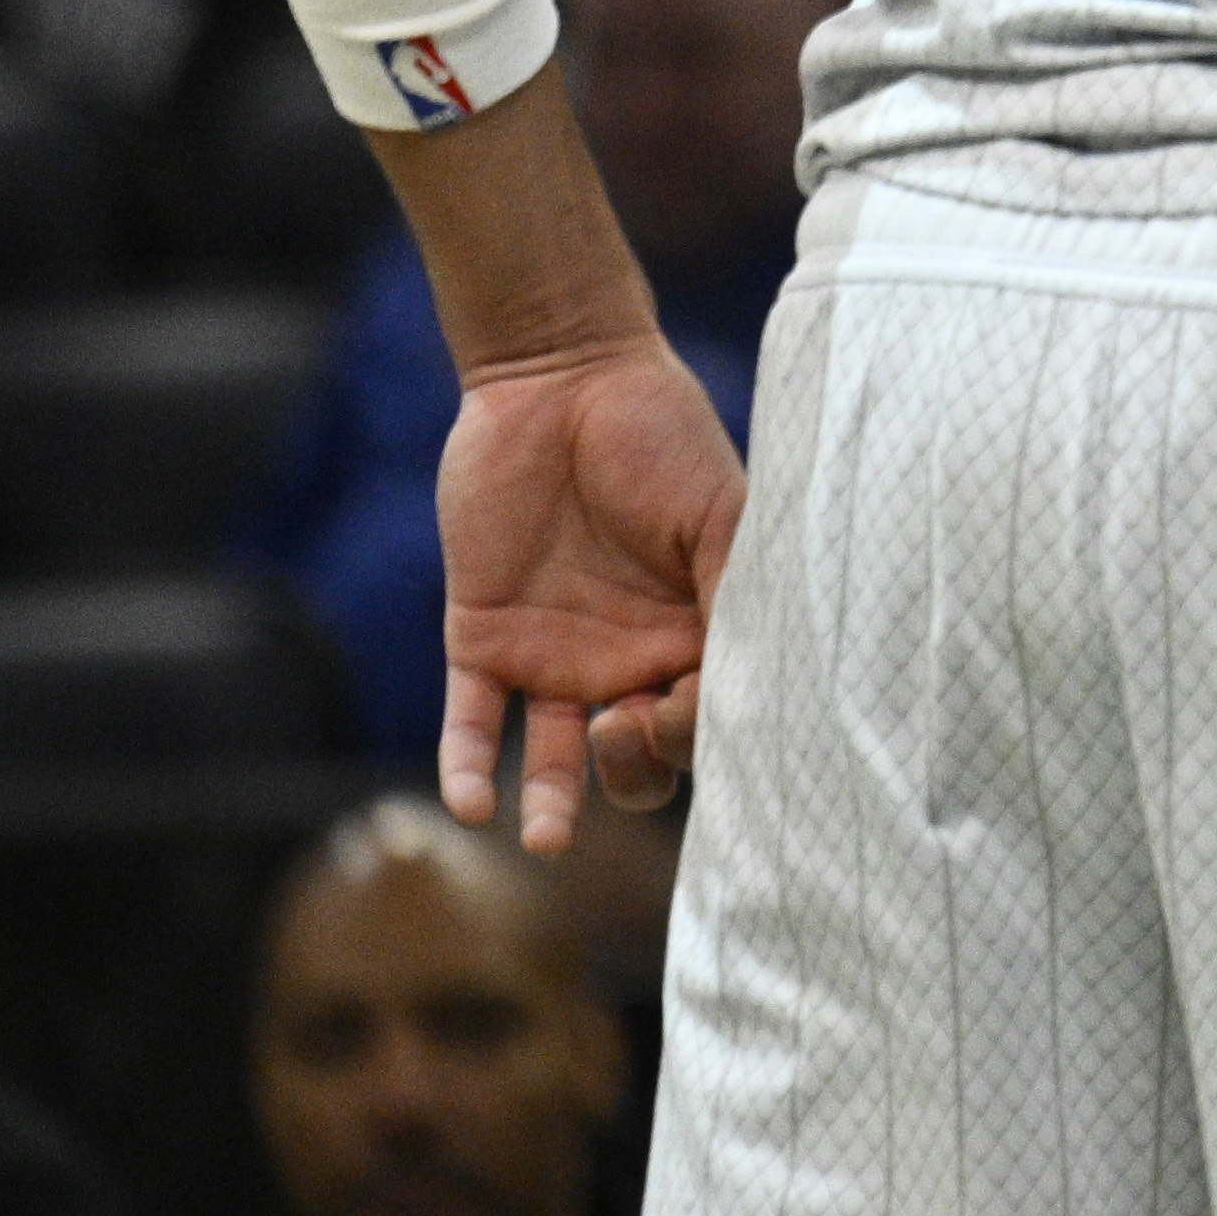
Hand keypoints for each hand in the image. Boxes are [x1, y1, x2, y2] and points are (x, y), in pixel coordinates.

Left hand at [433, 336, 743, 856]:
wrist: (561, 378)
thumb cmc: (660, 436)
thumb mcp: (722, 514)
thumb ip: (735, 594)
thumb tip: (747, 688)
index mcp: (698, 631)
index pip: (707, 716)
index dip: (703, 732)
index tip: (691, 706)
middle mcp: (631, 657)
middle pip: (639, 754)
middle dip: (636, 768)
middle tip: (623, 731)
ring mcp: (555, 654)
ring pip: (555, 757)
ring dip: (554, 804)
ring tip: (546, 837)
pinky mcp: (484, 638)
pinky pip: (473, 720)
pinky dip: (469, 767)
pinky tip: (474, 805)